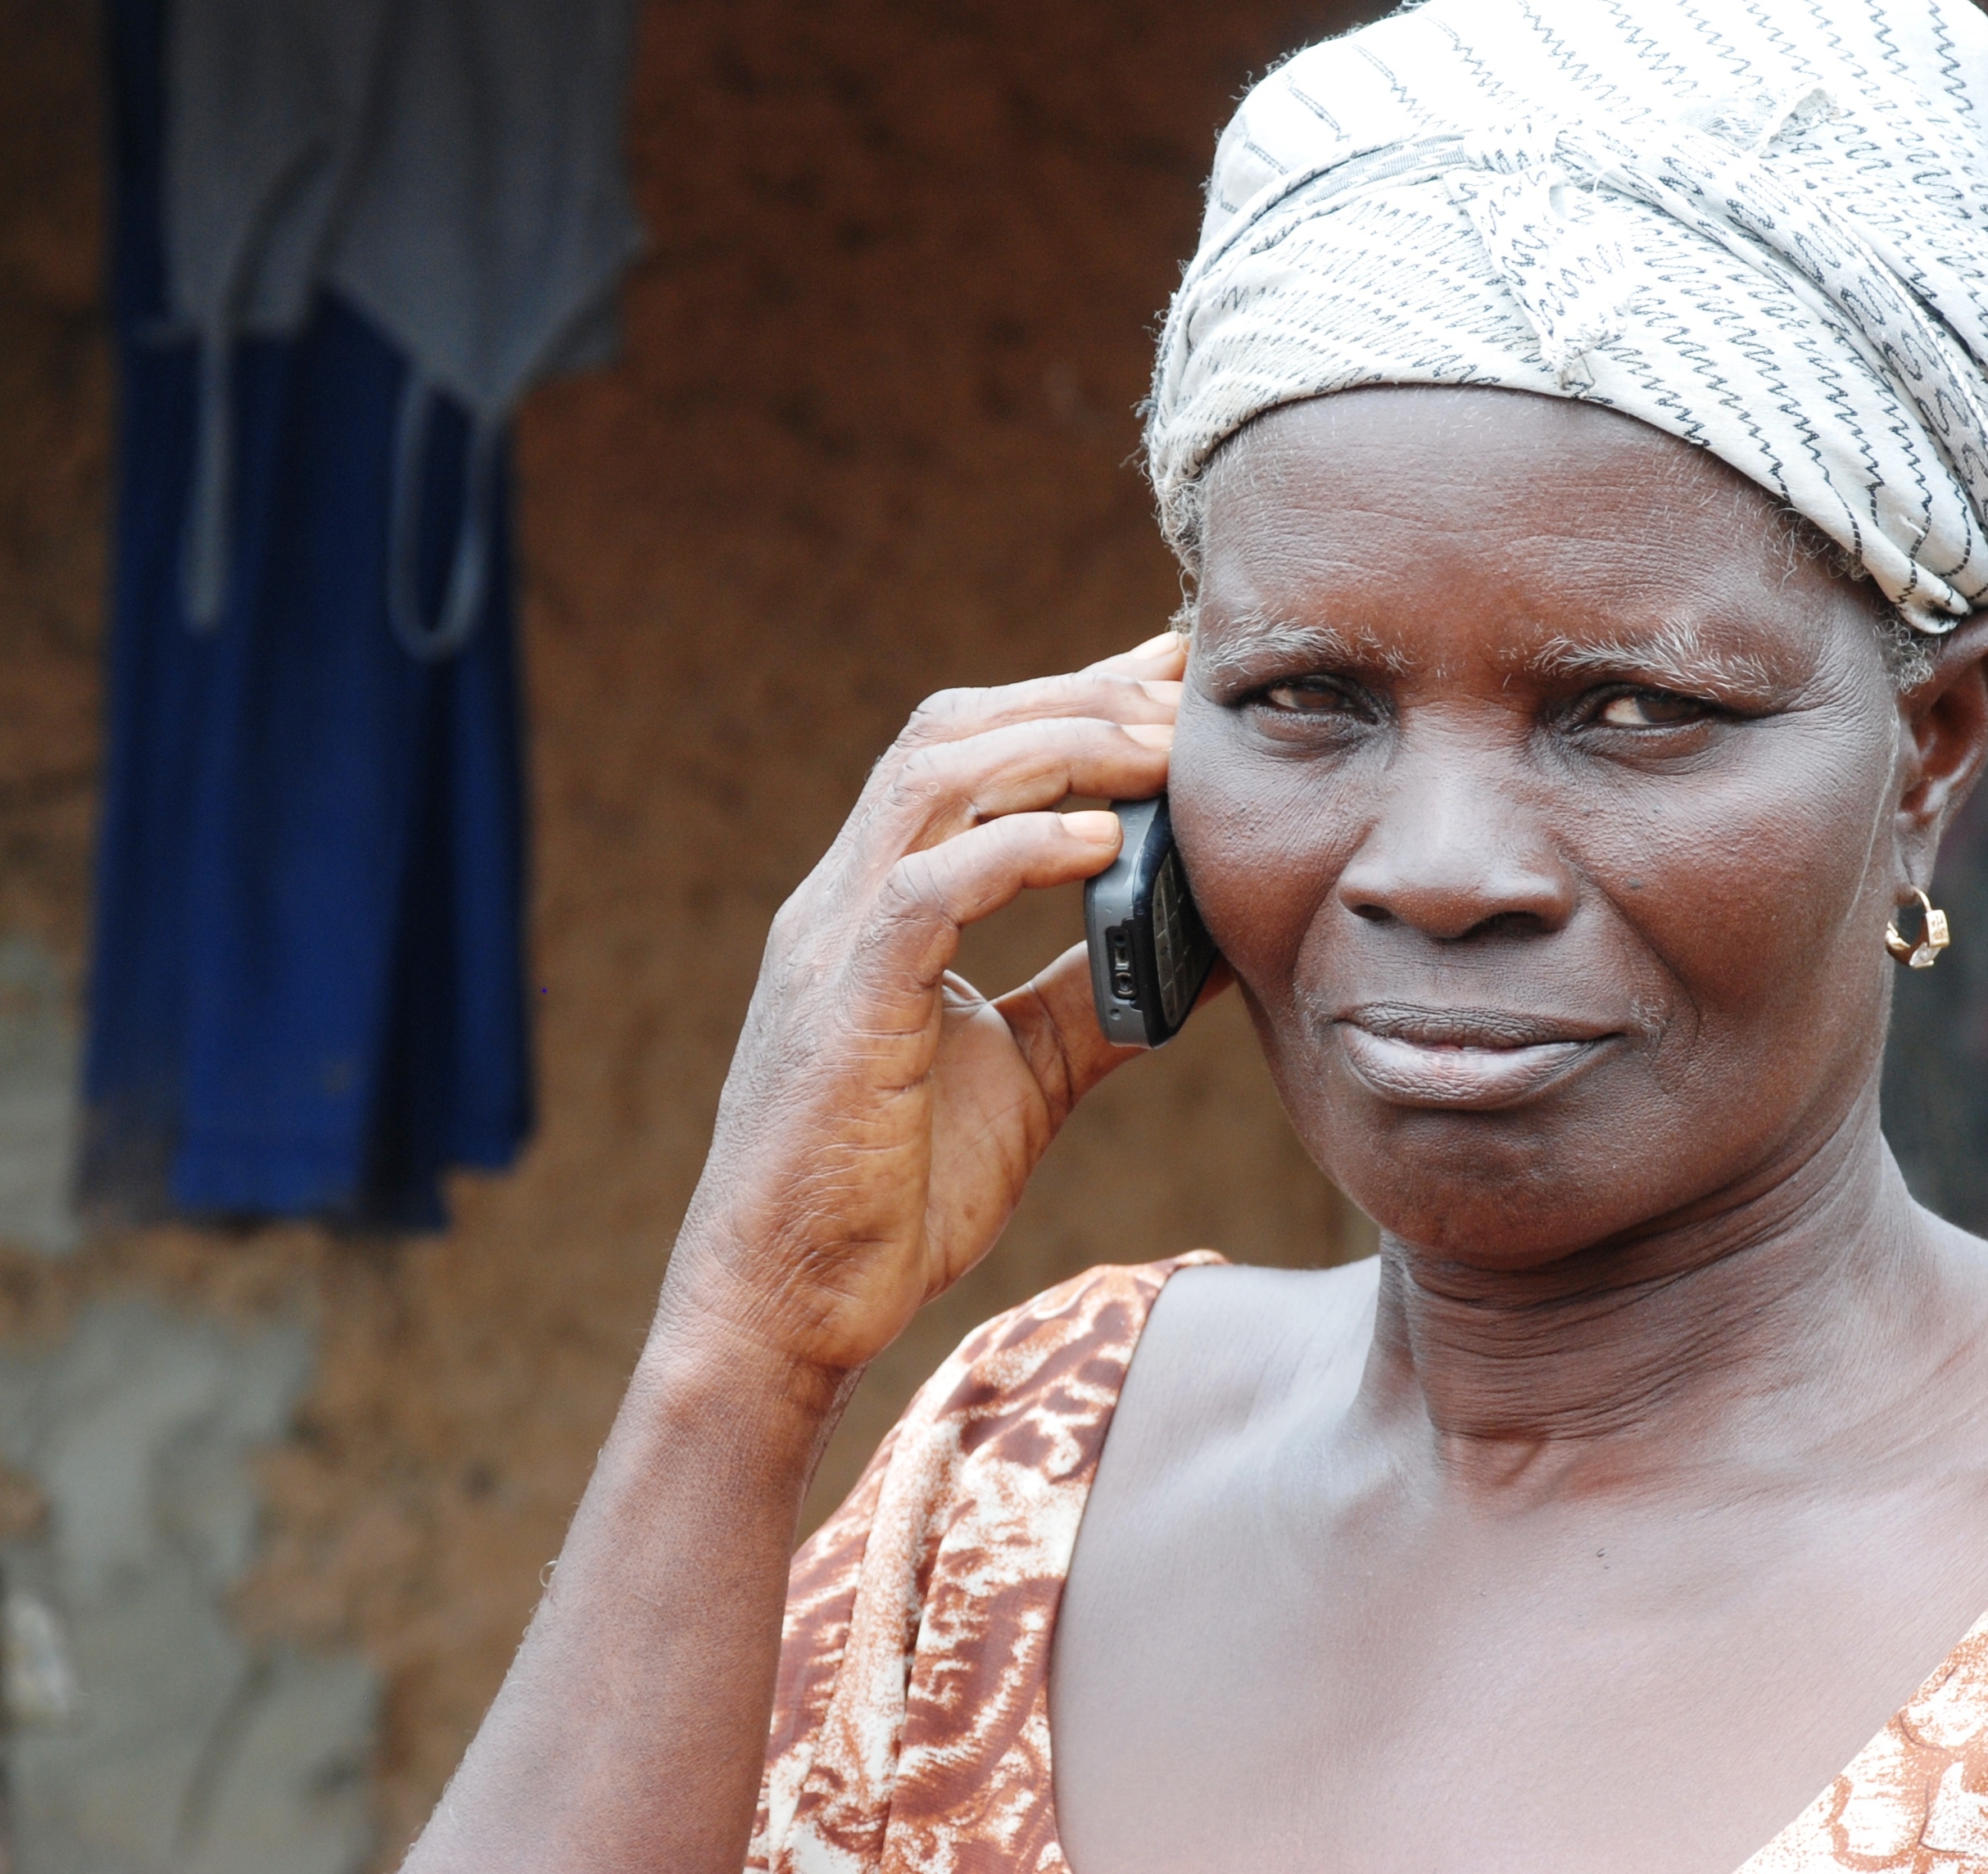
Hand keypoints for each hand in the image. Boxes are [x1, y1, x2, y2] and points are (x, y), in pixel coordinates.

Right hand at [657, 632, 1187, 1381]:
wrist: (785, 1311)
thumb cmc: (888, 1199)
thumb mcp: (1024, 1076)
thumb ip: (1092, 1001)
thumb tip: (1202, 955)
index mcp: (877, 907)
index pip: (965, 755)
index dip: (1065, 698)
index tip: (1166, 675)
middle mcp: (844, 901)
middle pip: (949, 733)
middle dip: (1073, 694)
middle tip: (1183, 690)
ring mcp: (833, 946)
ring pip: (933, 780)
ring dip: (1059, 747)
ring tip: (1160, 751)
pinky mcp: (845, 1009)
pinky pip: (929, 890)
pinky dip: (1021, 849)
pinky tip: (1105, 845)